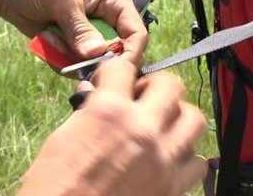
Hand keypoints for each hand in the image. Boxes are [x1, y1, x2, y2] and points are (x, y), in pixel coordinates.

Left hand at [0, 0, 146, 64]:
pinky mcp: (74, 47)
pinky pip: (75, 66)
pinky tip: (46, 40)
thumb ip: (79, 27)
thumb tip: (97, 54)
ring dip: (70, 58)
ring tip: (50, 38)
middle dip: (94, 60)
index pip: (136, 33)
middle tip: (68, 54)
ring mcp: (91, 35)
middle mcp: (109, 19)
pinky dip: (59, 60)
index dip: (130, 54)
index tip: (112, 71)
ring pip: (94, 64)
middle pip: (119, 54)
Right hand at [18, 58, 207, 195]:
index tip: (117, 78)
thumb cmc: (54, 187)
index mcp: (108, 112)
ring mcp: (162, 160)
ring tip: (162, 126)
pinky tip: (169, 159)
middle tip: (144, 98)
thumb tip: (102, 98)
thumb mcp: (63, 138)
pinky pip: (197, 162)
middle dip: (157, 87)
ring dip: (178, 118)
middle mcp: (142, 130)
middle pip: (172, 86)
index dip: (118, 70)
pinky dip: (187, 157)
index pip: (125, 68)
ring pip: (195, 120)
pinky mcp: (172, 188)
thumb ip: (92, 112)